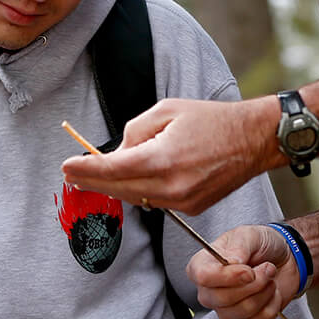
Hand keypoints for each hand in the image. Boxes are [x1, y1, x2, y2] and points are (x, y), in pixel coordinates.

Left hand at [60, 98, 276, 215]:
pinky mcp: (191, 208)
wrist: (253, 140)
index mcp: (162, 159)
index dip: (84, 169)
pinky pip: (154, 202)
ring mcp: (182, 201)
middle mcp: (171, 187)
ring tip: (93, 177)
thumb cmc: (211, 120)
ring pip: (135, 199)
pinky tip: (128, 182)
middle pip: (118, 189)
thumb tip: (117, 152)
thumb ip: (135, 131)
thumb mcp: (166, 110)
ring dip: (114, 188)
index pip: (112, 170)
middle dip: (92, 181)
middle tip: (71, 174)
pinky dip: (138, 192)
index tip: (65, 167)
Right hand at [188, 225, 301, 318]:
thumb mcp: (250, 235)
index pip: (203, 277)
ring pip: (242, 311)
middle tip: (267, 268)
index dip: (229, 276)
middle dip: (253, 284)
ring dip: (265, 293)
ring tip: (270, 278)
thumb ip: (240, 246)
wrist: (284, 259)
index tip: (249, 270)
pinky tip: (272, 293)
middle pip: (221, 298)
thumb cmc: (262, 245)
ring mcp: (225, 308)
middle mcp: (209, 290)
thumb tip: (233, 262)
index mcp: (203, 265)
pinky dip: (272, 306)